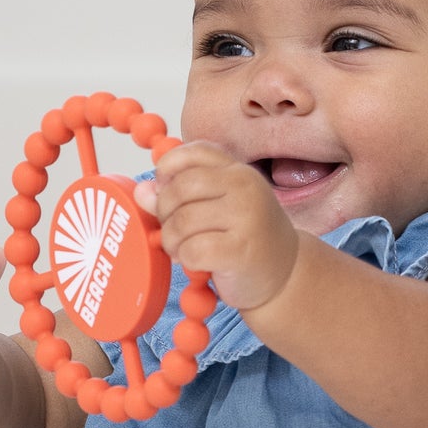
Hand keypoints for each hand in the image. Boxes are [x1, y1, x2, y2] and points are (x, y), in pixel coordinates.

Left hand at [135, 143, 298, 312]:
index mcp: (237, 170)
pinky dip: (186, 260)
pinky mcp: (240, 250)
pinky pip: (191, 251)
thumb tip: (143, 191)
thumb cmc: (246, 239)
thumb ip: (180, 195)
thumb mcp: (216, 208)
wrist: (285, 274)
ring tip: (183, 249)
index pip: (191, 152)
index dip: (167, 171)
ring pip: (181, 222)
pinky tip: (198, 263)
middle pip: (178, 188)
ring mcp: (245, 217)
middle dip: (164, 213)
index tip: (166, 191)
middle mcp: (244, 186)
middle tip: (173, 230)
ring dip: (172, 242)